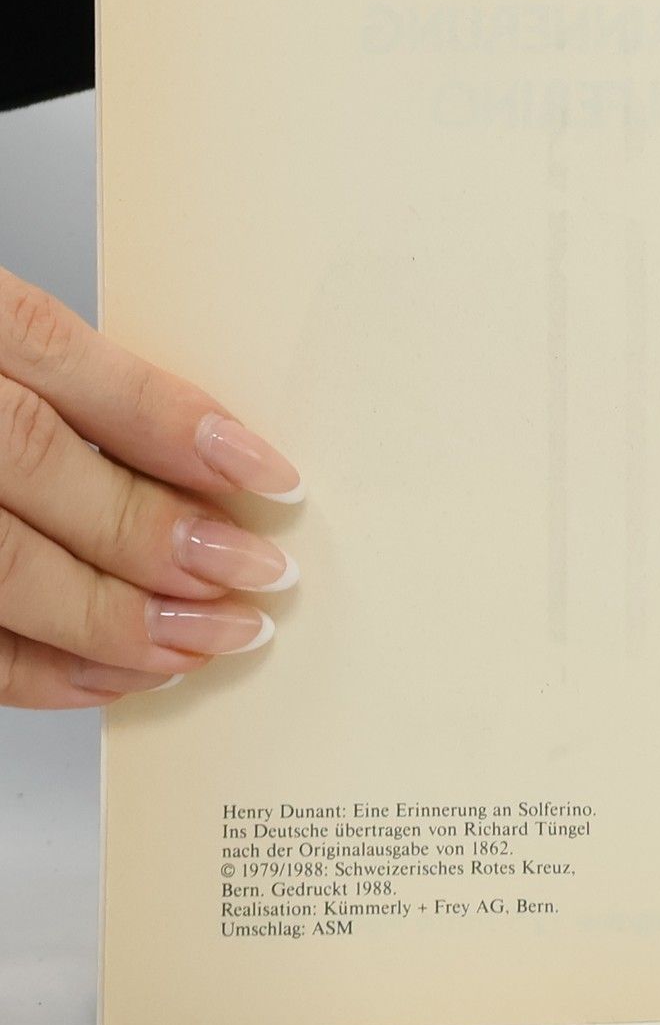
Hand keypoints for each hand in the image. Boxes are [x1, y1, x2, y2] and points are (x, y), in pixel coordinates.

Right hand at [0, 267, 302, 708]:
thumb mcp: (2, 350)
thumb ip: (77, 388)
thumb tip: (208, 459)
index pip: (56, 351)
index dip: (170, 419)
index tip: (268, 475)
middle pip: (33, 463)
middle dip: (155, 531)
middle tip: (255, 574)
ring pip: (1, 566)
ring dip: (116, 617)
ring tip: (208, 639)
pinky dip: (42, 668)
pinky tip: (118, 674)